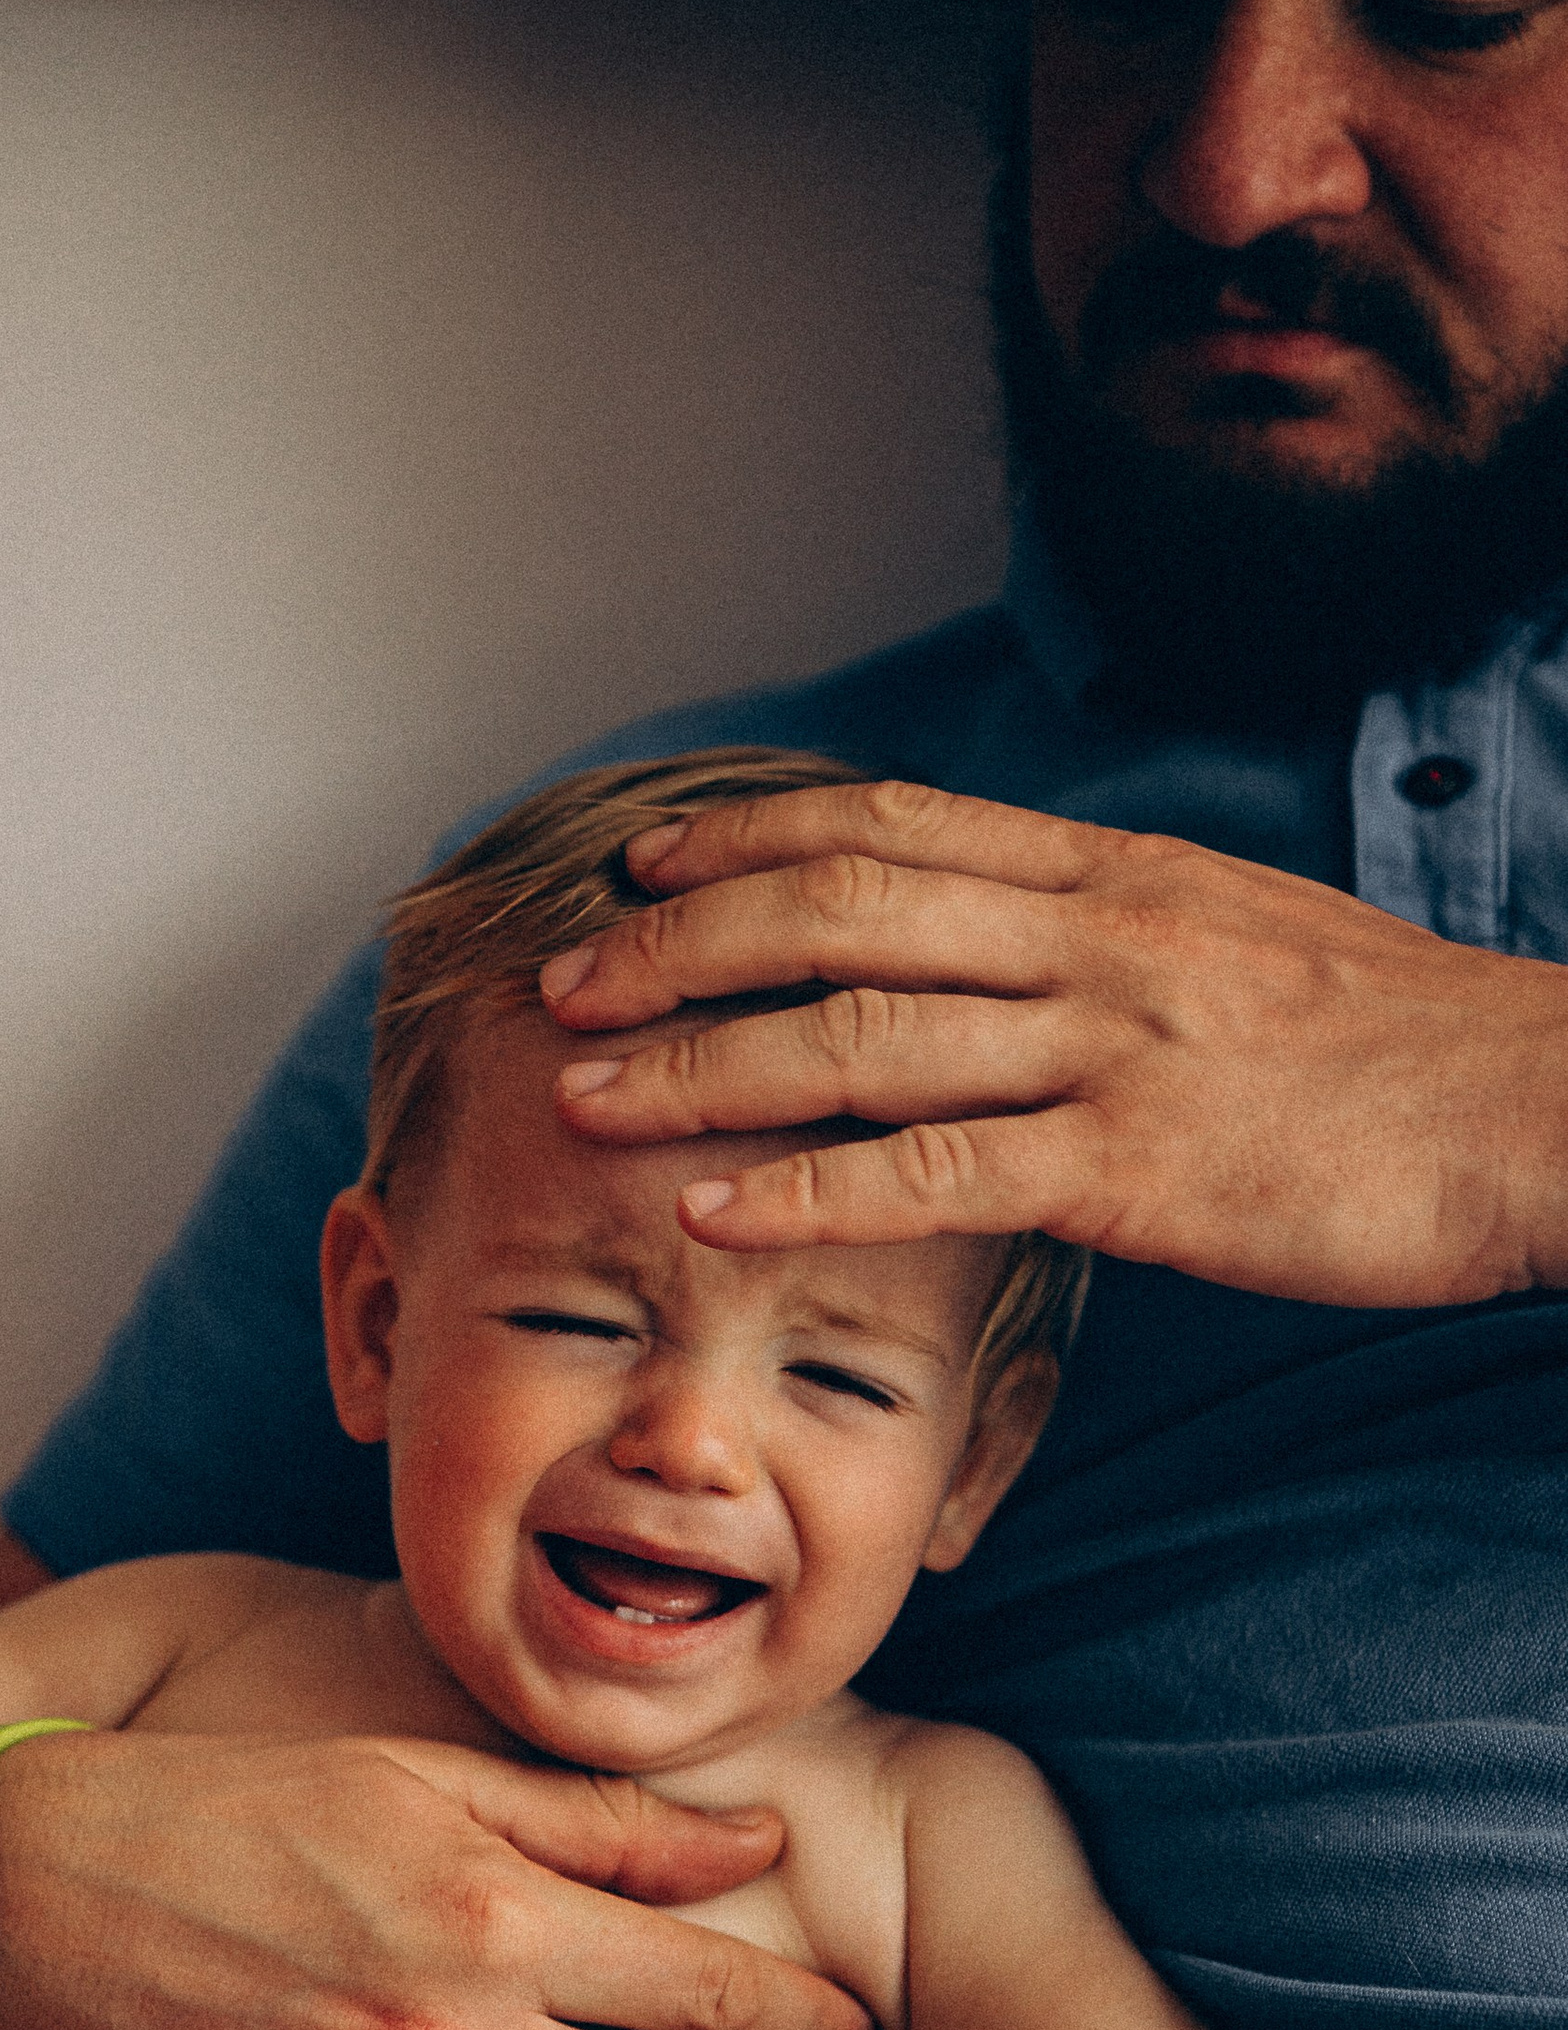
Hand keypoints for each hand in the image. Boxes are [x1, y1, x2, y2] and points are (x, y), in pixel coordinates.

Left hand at [535, 776, 1567, 1307]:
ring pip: (857, 1035)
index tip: (642, 863)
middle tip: (560, 986)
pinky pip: (936, 1175)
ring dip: (700, 1064)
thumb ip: (1114, 940)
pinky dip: (806, 1189)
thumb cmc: (1397, 1053)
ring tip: (580, 1097)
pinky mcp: (1138, 1170)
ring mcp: (1113, 1048)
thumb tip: (1008, 948)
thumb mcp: (1245, 946)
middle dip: (678, 947)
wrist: (1545, 1110)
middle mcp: (1095, 937)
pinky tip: (710, 1207)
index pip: (893, 822)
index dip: (749, 839)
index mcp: (1116, 874)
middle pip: (839, 910)